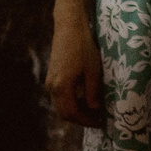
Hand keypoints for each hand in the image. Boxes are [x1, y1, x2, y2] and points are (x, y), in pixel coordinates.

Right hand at [47, 14, 104, 129]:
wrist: (69, 28)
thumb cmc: (84, 47)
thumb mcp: (93, 70)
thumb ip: (92, 92)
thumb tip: (94, 110)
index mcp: (62, 86)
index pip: (72, 113)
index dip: (86, 120)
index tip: (100, 122)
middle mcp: (52, 87)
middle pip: (64, 113)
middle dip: (80, 119)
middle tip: (97, 119)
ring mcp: (50, 82)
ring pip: (61, 106)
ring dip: (76, 111)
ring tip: (93, 111)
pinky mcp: (52, 77)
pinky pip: (60, 97)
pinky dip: (71, 102)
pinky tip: (85, 99)